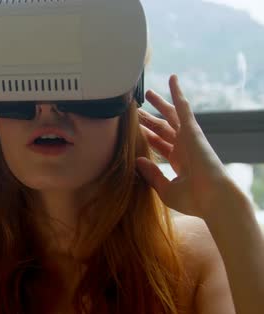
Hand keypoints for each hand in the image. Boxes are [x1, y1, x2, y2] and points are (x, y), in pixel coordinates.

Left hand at [135, 74, 242, 219]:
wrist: (213, 198)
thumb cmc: (192, 200)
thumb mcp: (165, 188)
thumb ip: (151, 173)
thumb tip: (136, 159)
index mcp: (179, 162)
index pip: (160, 145)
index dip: (147, 137)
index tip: (134, 130)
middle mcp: (183, 148)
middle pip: (163, 128)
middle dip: (149, 119)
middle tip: (136, 110)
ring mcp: (188, 138)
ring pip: (170, 115)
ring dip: (159, 103)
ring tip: (146, 93)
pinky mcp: (192, 130)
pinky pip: (183, 106)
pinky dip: (177, 92)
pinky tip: (172, 79)